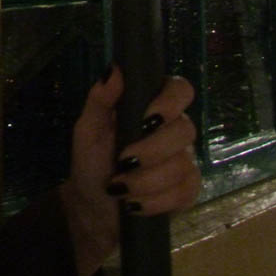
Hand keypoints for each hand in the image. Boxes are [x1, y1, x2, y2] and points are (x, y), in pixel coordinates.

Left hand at [60, 66, 199, 275]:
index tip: (147, 119)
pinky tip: (135, 204)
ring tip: (120, 188)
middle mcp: (173, 128)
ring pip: (183, 166)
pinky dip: (155, 201)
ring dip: (146, 181)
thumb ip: (100, 99)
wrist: (94, 206)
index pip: (179, 89)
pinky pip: (184, 192)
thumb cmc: (92, 161)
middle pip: (185, 130)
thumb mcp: (88, 129)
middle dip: (152, 151)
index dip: (170, 102)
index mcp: (150, 105)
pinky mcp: (187, 189)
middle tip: (123, 162)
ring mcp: (184, 159)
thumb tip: (115, 69)